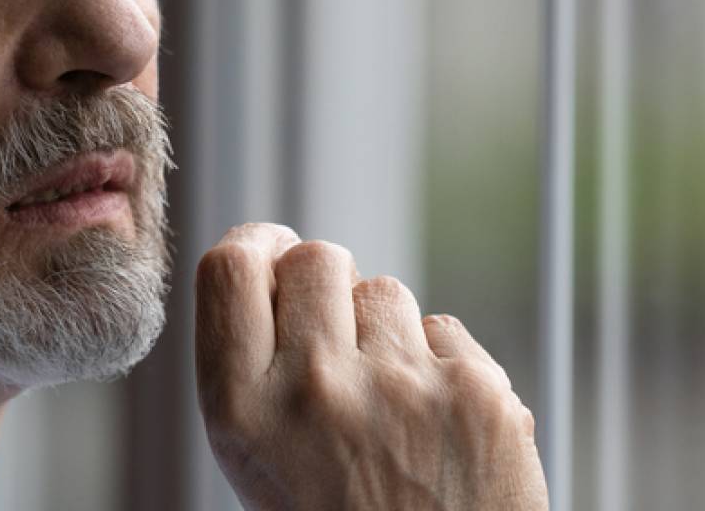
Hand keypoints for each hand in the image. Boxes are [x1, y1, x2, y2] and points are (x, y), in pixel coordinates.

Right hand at [194, 223, 547, 510]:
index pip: (229, 270)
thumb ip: (254, 365)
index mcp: (242, 412)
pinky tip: (434, 426)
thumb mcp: (256, 459)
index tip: (270, 252)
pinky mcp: (476, 393)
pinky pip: (444, 329)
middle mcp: (314, 390)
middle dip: (324, 284)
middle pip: (314, 259)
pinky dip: (439, 366)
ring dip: (383, 330)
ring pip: (385, 290)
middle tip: (335, 335)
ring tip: (387, 404)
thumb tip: (276, 260)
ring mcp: (400, 388)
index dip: (253, 245)